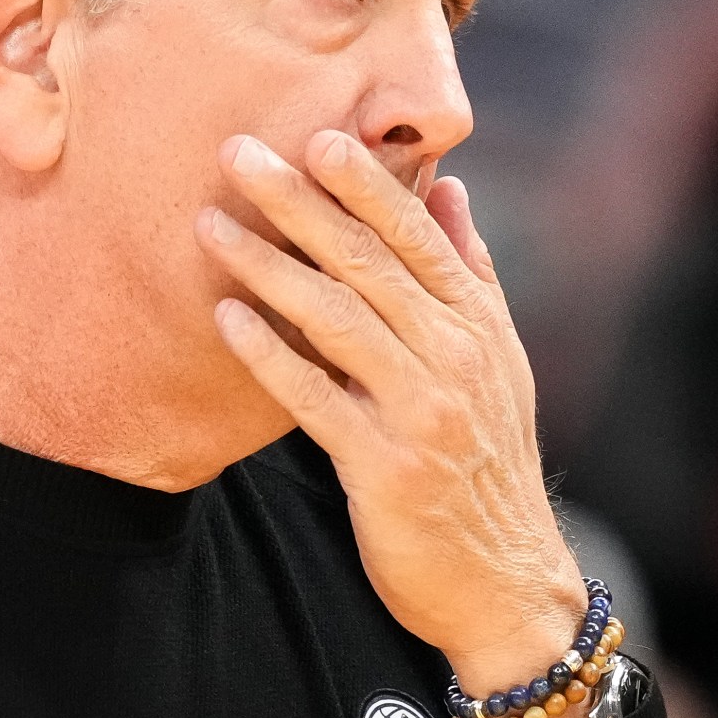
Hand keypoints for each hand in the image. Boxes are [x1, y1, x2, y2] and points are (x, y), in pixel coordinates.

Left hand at [195, 129, 587, 714]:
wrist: (506, 581)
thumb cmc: (487, 463)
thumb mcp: (498, 361)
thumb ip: (469, 273)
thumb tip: (447, 187)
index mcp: (479, 327)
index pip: (418, 238)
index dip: (367, 185)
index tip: (317, 136)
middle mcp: (456, 360)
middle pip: (367, 264)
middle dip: (299, 203)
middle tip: (238, 154)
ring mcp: (422, 413)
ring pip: (336, 320)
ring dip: (268, 266)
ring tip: (211, 225)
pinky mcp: (384, 468)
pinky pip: (315, 398)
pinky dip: (269, 355)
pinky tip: (226, 318)